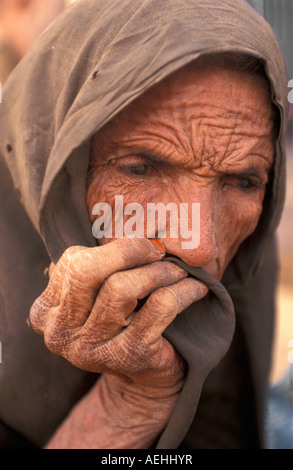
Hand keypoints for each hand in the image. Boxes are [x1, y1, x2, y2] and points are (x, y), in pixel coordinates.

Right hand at [30, 238, 207, 389]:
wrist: (143, 377)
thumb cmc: (120, 323)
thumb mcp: (97, 295)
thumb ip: (94, 265)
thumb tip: (117, 220)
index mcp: (46, 312)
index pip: (72, 262)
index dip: (112, 248)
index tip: (143, 245)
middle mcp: (60, 334)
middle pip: (87, 272)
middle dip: (128, 251)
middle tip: (158, 249)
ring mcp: (91, 350)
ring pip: (122, 288)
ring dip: (159, 272)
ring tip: (180, 270)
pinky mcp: (128, 357)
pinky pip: (159, 307)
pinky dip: (182, 291)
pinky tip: (196, 288)